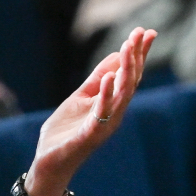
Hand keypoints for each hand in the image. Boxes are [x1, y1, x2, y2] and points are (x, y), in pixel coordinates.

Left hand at [24, 27, 155, 195]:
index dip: (138, 54)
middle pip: (130, 82)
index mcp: (111, 104)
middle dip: (136, 57)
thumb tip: (115, 56)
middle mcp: (113, 113)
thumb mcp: (80, 98)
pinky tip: (110, 77)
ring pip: (121, 95)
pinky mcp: (90, 135)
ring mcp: (104, 125)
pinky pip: (102, 113)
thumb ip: (96, 80)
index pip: (129, 75)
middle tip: (140, 34)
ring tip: (128, 48)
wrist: (49, 162)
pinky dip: (106, 95)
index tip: (146, 32)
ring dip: (126, 71)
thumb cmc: (66, 132)